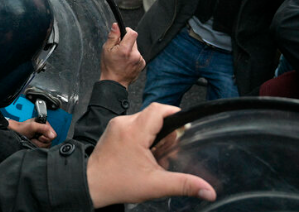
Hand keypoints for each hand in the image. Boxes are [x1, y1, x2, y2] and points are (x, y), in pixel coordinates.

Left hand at [7, 118, 55, 147]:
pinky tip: (32, 142)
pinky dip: (36, 146)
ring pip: (46, 146)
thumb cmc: (22, 128)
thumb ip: (43, 128)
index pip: (54, 135)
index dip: (47, 136)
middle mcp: (45, 132)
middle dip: (41, 141)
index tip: (39, 135)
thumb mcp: (32, 126)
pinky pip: (42, 148)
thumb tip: (52, 135)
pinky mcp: (39, 144)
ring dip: (37, 143)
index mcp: (46, 125)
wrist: (15, 133)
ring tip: (32, 139)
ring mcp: (42, 139)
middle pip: (50, 141)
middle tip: (34, 137)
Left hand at [86, 103, 216, 207]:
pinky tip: (143, 154)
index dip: (174, 113)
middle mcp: (124, 123)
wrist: (91, 185)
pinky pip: (134, 124)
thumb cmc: (117, 183)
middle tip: (165, 152)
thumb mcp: (156, 185)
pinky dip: (143, 135)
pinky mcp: (113, 129)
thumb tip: (208, 189)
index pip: (159, 109)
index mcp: (134, 131)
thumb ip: (184, 184)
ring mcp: (117, 125)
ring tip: (153, 155)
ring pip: (144, 120)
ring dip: (154, 134)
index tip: (184, 125)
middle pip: (153, 116)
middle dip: (165, 132)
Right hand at [100, 23, 144, 88]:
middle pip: (133, 40)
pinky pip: (138, 55)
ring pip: (135, 48)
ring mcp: (140, 60)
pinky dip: (133, 56)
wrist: (115, 83)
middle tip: (118, 49)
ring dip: (130, 50)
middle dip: (126, 42)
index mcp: (125, 50)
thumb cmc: (109, 67)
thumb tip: (116, 25)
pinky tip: (126, 62)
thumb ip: (112, 36)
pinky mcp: (142, 64)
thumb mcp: (106, 50)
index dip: (127, 31)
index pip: (132, 33)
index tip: (122, 34)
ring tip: (122, 58)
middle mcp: (135, 54)